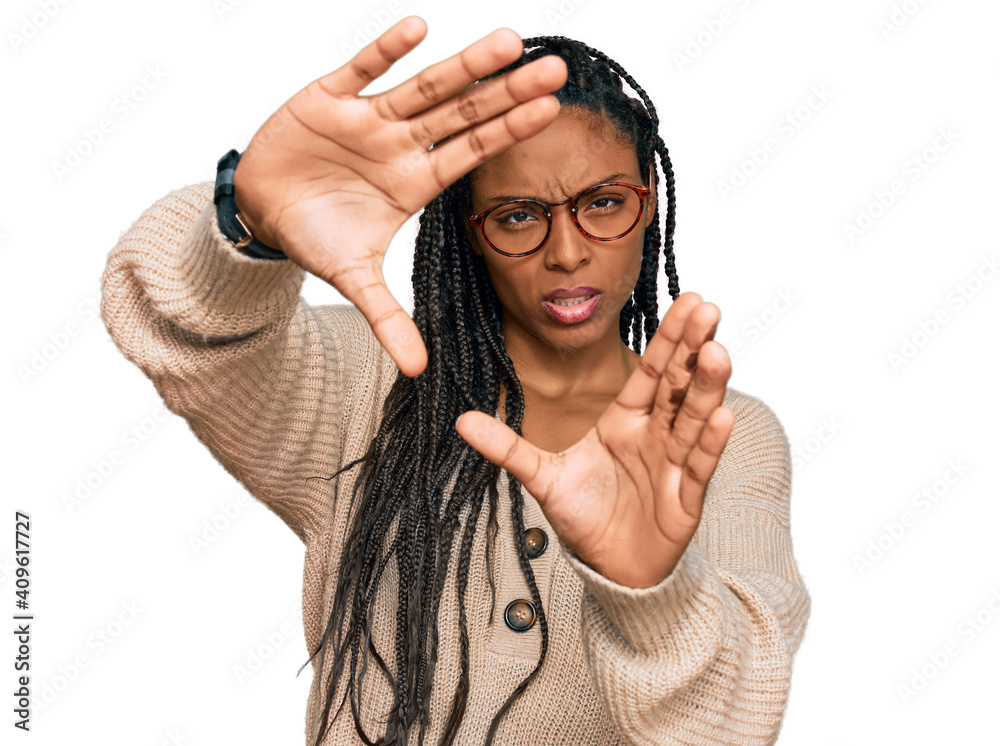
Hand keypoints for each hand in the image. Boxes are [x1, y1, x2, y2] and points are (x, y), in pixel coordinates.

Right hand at [231, 17, 567, 377]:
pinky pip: (358, 70)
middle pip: (463, 113)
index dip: (510, 132)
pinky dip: (384, 50)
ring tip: (507, 40)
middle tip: (555, 68)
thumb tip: (418, 370)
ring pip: (423, 86)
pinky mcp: (326, 98)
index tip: (552, 110)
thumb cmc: (317, 237)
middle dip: (506, 92)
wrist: (263, 211)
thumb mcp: (354, 280)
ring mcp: (367, 118)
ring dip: (463, 65)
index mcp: (415, 181)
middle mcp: (401, 144)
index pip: (473, 152)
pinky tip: (419, 28)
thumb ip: (387, 318)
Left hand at [455, 293, 734, 588]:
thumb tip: (460, 421)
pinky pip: (699, 466)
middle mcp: (654, 434)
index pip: (651, 370)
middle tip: (709, 307)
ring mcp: (673, 464)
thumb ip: (507, 447)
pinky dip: (710, 442)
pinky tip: (723, 415)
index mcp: (625, 420)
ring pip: (693, 418)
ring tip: (717, 352)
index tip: (689, 300)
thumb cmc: (585, 515)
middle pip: (677, 384)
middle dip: (693, 347)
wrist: (608, 567)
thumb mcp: (543, 477)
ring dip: (706, 386)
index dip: (669, 337)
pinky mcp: (685, 499)